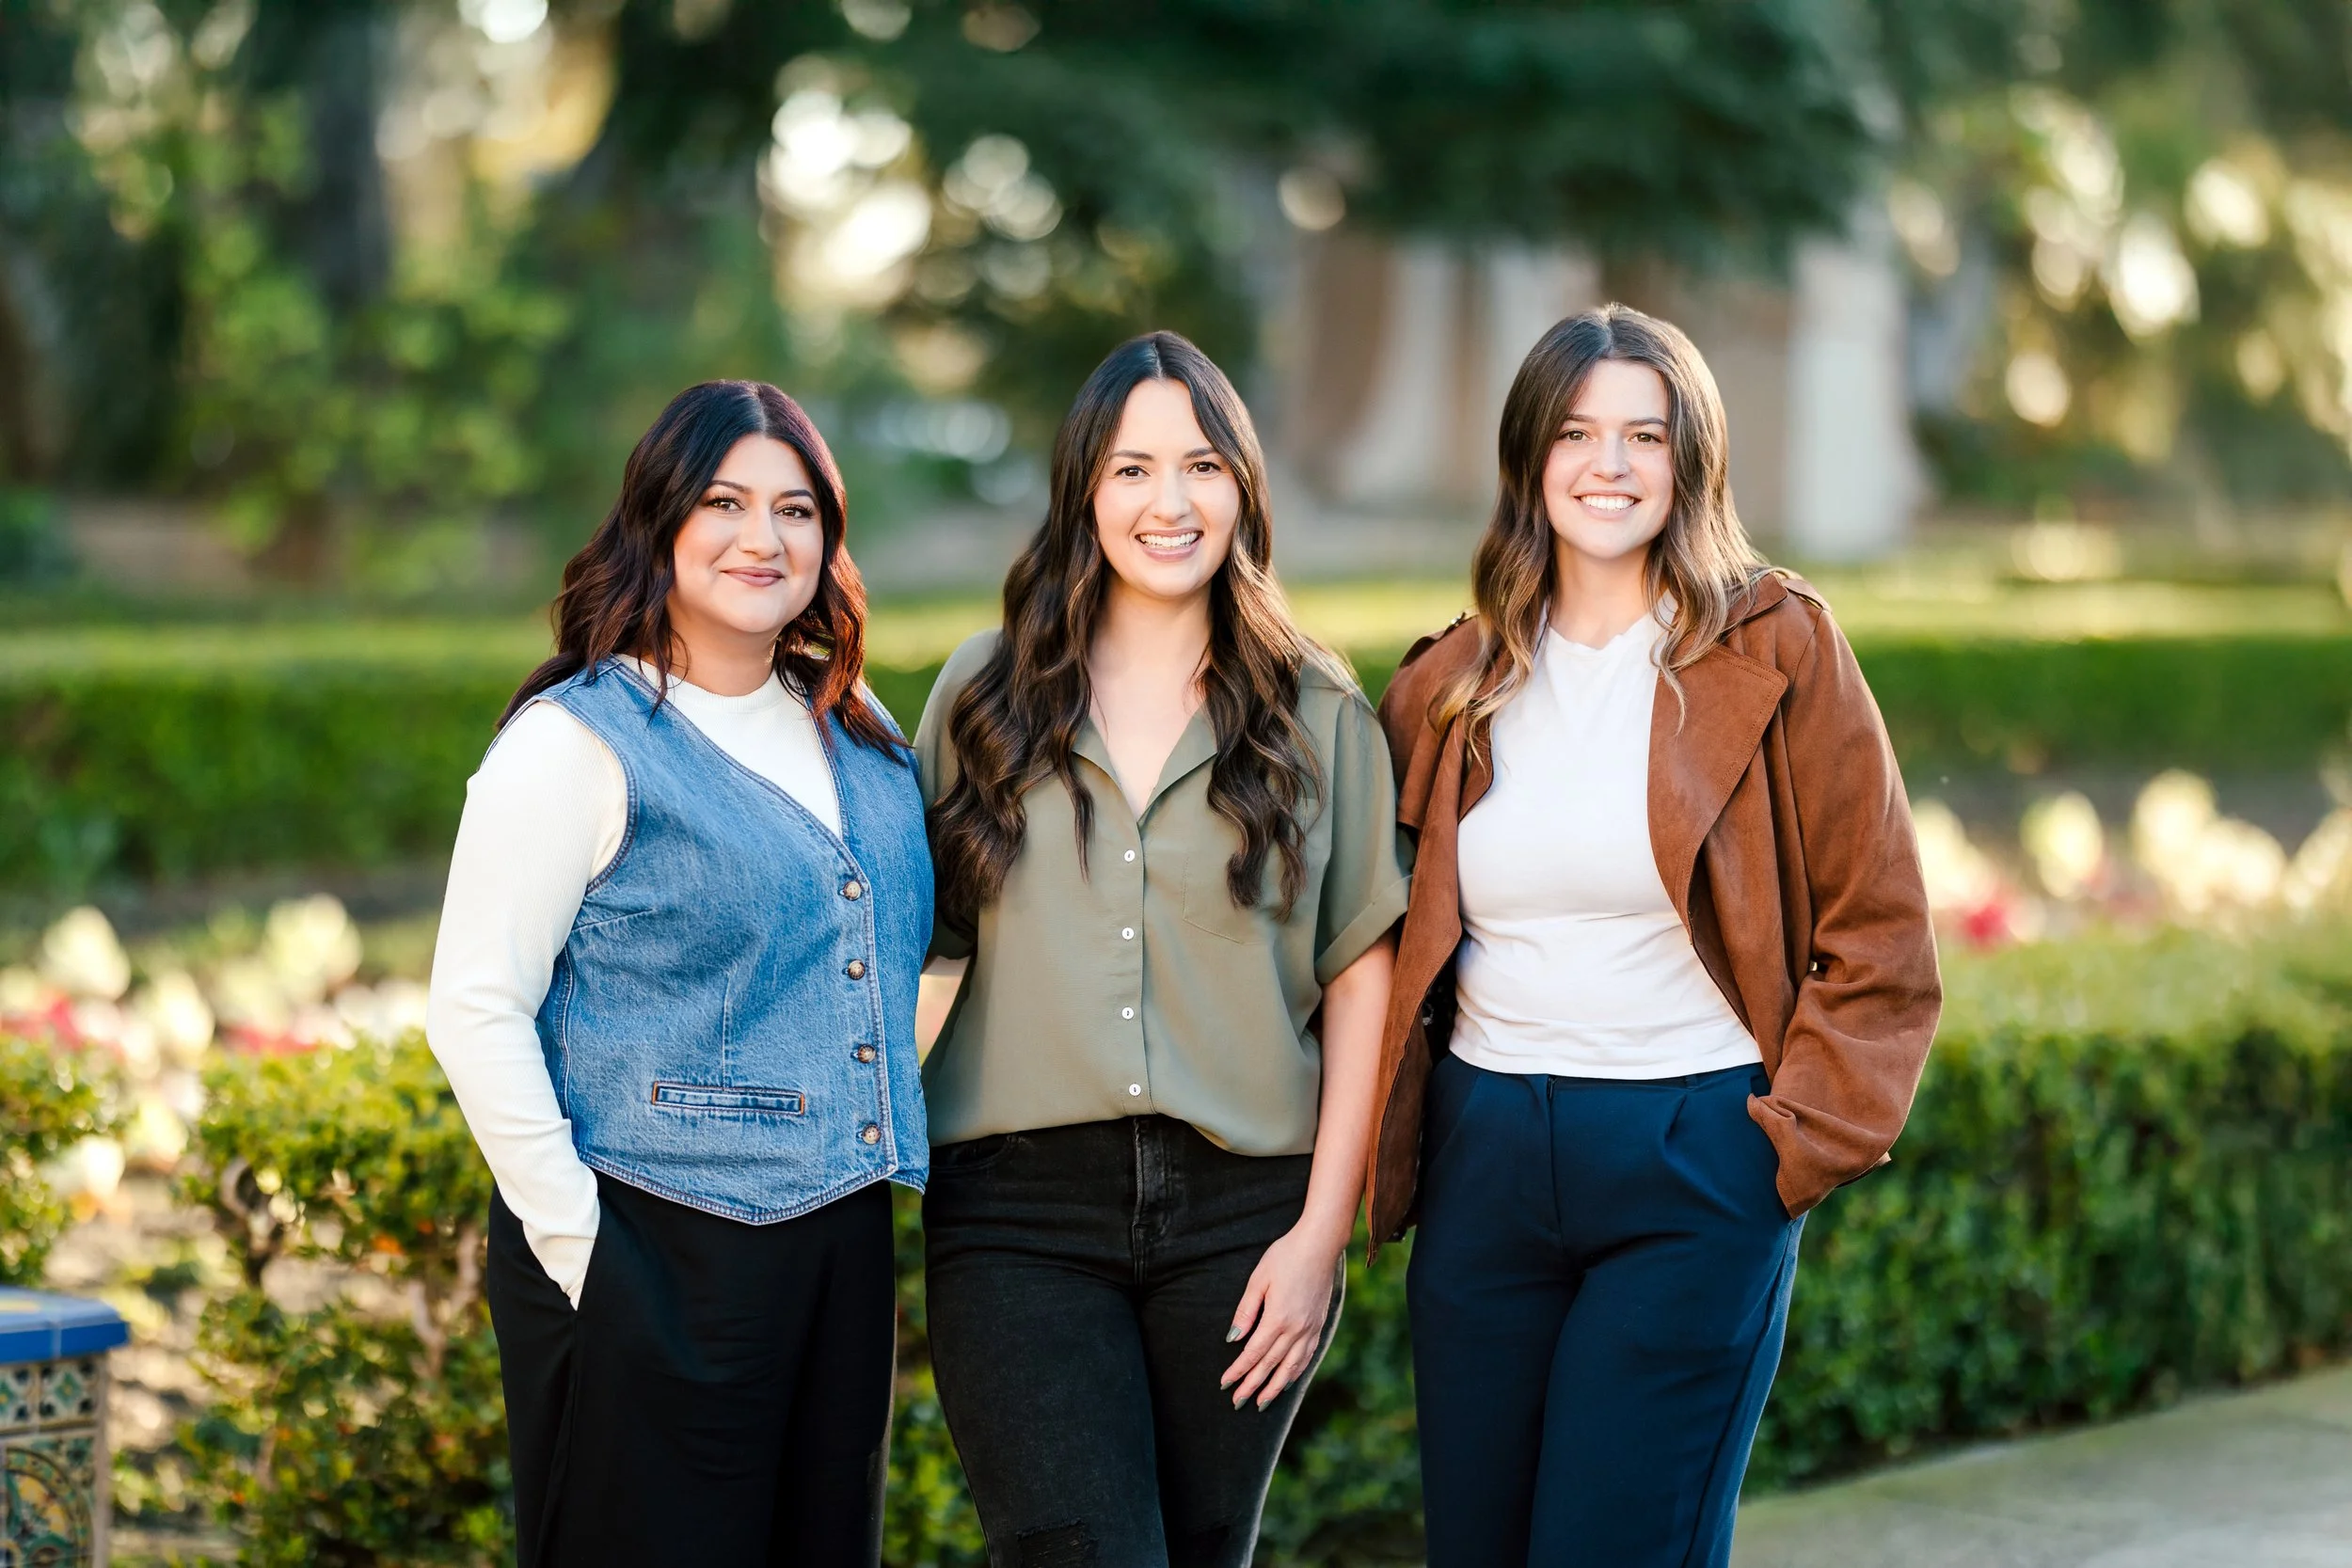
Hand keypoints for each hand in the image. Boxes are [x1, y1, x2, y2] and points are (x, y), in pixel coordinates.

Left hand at [1220, 1221, 1342, 1409]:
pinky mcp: (1320, 1325)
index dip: (1238, 1371)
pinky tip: (1288, 1379)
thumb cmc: (1285, 1256)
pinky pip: (1307, 1356)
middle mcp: (1296, 1329)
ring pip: (1291, 1367)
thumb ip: (1246, 1311)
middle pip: (1270, 1366)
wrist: (1320, 1245)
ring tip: (1262, 1402)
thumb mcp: (1258, 1280)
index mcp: (1277, 1319)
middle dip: (1252, 1385)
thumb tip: (1232, 1339)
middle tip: (1238, 1402)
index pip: (1253, 1354)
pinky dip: (1296, 1372)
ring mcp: (1310, 1329)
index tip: (1225, 1384)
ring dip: (1275, 1387)